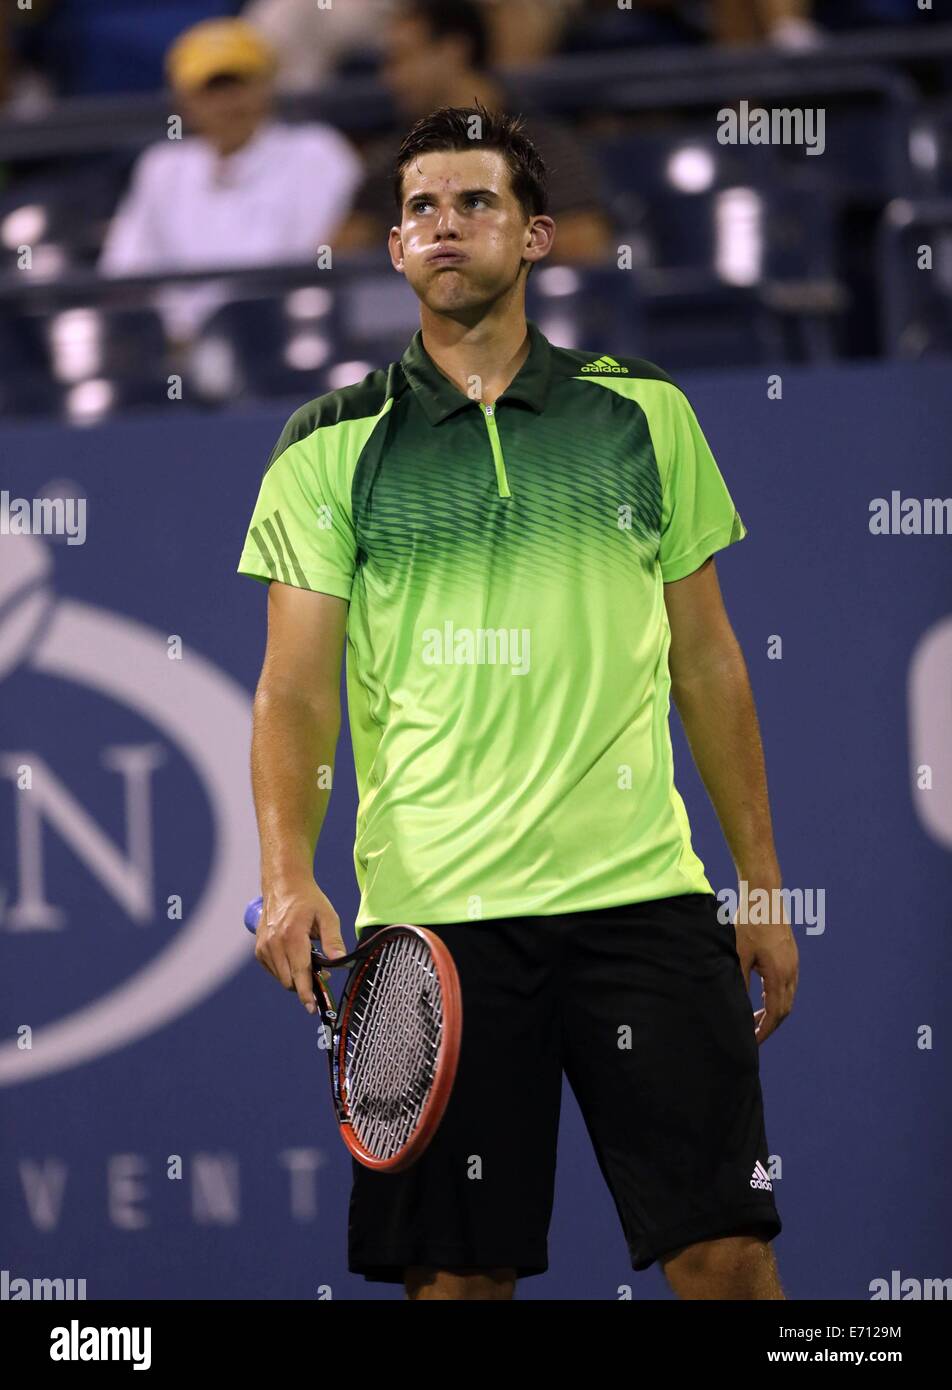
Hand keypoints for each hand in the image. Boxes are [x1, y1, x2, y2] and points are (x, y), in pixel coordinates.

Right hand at [254, 879, 346, 1014]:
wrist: (283, 885)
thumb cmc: (308, 900)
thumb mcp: (327, 916)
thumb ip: (334, 941)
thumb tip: (342, 962)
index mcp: (292, 936)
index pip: (300, 973)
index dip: (306, 993)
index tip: (312, 1008)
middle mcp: (274, 943)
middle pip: (290, 981)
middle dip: (305, 984)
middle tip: (320, 972)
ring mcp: (264, 947)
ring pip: (281, 978)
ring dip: (295, 977)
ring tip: (307, 957)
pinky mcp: (259, 949)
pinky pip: (274, 971)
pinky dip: (285, 970)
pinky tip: (294, 955)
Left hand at [734, 899, 798, 1043]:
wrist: (764, 895)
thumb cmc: (749, 923)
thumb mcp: (739, 954)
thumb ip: (739, 982)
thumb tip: (737, 1006)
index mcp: (779, 975)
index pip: (775, 1015)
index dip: (764, 1032)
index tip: (752, 1042)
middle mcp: (791, 972)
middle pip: (784, 1010)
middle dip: (768, 1025)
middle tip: (750, 1035)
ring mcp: (793, 964)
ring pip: (787, 998)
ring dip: (772, 1011)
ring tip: (753, 1018)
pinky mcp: (791, 956)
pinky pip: (787, 985)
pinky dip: (775, 997)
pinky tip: (759, 996)